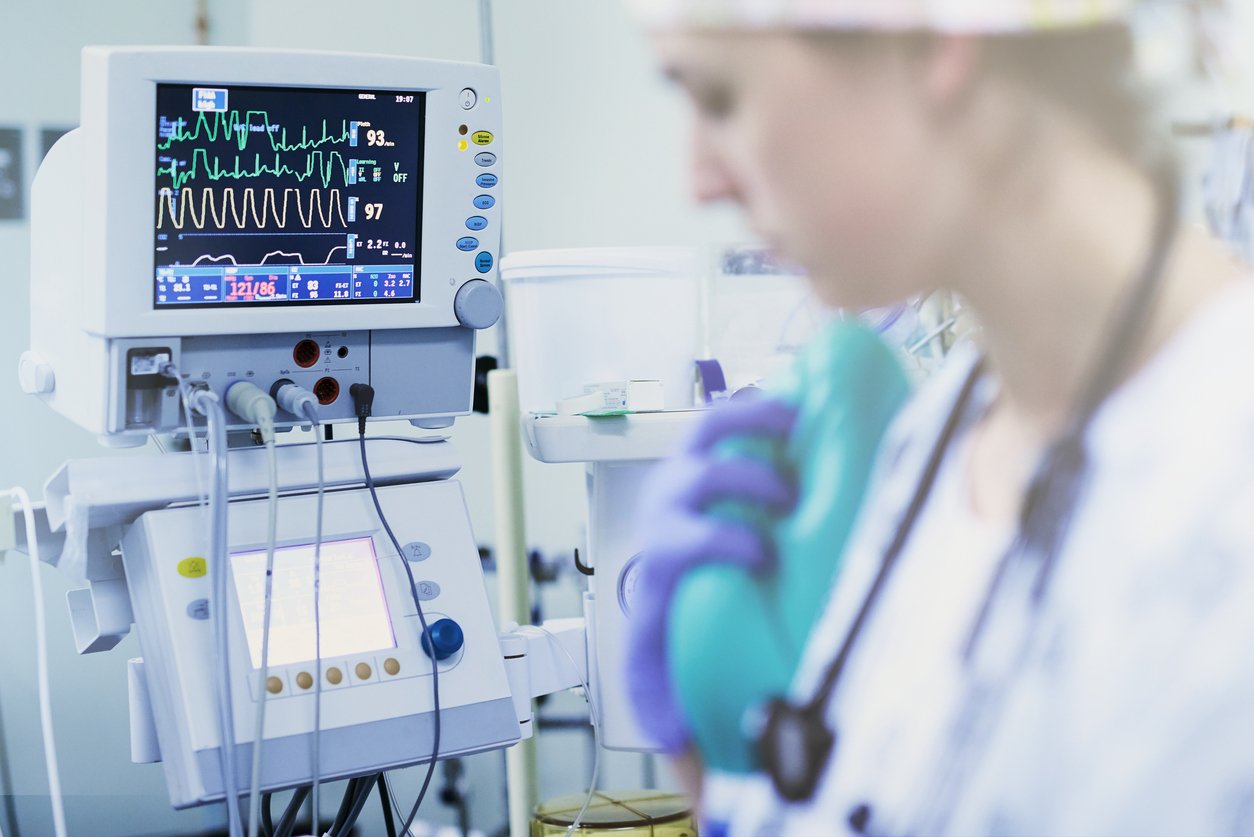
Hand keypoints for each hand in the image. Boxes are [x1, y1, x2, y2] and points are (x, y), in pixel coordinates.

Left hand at [625, 397, 798, 752]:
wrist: (664, 604)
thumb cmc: (678, 643)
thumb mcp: (669, 686)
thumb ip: (672, 715)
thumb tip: (683, 745)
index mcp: (658, 576)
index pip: (674, 547)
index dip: (715, 541)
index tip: (762, 555)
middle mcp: (664, 522)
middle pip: (689, 480)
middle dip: (739, 482)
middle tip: (788, 498)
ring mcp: (682, 486)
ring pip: (703, 435)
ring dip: (746, 425)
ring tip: (798, 424)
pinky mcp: (703, 462)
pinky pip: (723, 421)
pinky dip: (757, 409)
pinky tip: (801, 407)